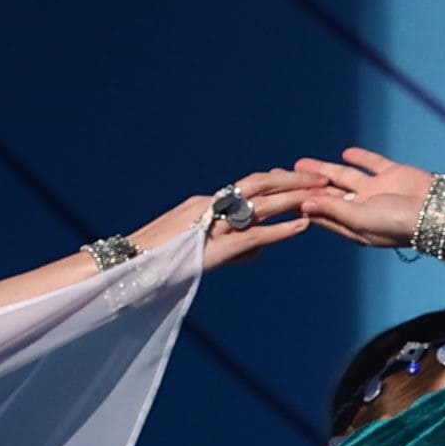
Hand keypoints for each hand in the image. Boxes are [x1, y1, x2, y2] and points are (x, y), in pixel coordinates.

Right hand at [151, 174, 318, 275]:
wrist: (121, 270)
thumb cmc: (152, 264)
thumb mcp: (195, 251)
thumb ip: (229, 249)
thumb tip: (256, 249)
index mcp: (203, 205)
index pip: (247, 186)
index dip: (277, 179)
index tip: (301, 176)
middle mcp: (208, 206)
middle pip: (259, 185)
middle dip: (294, 179)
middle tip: (323, 177)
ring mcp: (210, 224)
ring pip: (260, 205)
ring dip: (294, 198)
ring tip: (322, 195)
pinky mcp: (212, 248)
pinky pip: (254, 235)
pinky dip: (281, 230)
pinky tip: (303, 226)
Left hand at [285, 148, 444, 255]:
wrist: (436, 213)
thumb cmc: (398, 224)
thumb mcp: (360, 219)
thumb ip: (331, 209)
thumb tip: (302, 204)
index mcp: (353, 223)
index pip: (319, 211)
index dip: (298, 203)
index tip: (277, 196)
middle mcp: (362, 207)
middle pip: (327, 194)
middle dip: (305, 185)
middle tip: (281, 175)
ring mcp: (377, 190)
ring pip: (344, 178)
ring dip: (323, 170)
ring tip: (301, 163)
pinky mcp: (392, 174)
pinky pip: (372, 164)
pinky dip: (360, 158)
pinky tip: (345, 153)